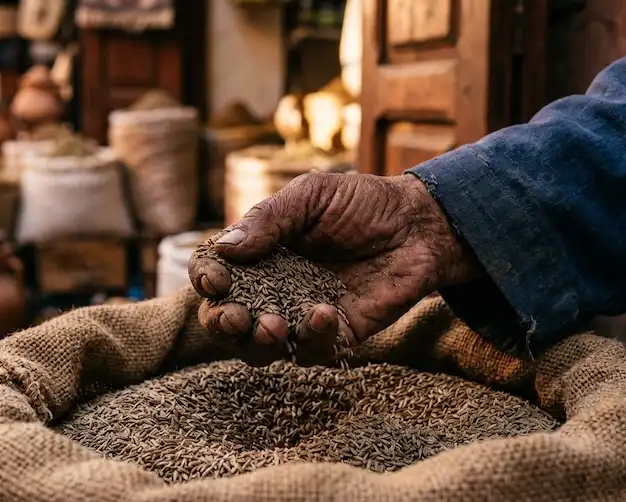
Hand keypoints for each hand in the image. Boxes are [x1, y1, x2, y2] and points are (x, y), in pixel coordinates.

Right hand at [189, 173, 480, 365]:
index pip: (214, 274)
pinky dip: (313, 339)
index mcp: (256, 254)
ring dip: (259, 342)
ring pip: (260, 348)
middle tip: (234, 317)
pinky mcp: (334, 336)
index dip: (207, 280)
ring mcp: (300, 316)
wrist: (418, 225)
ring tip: (273, 325)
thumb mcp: (311, 196)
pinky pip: (312, 352)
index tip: (218, 279)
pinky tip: (324, 312)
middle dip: (221, 323)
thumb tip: (224, 249)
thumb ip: (268, 219)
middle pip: (226, 321)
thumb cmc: (361, 203)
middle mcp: (270, 289)